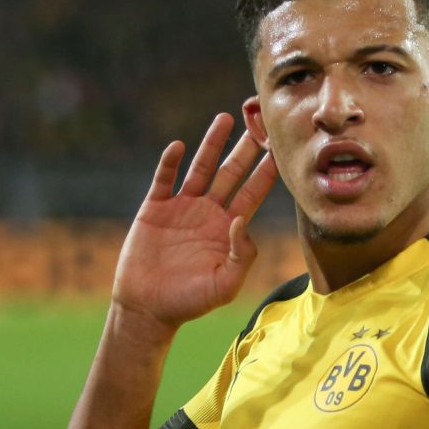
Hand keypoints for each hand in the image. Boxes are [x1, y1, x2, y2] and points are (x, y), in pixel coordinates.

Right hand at [111, 113, 277, 328]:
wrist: (148, 308)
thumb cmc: (190, 302)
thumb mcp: (225, 284)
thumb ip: (241, 254)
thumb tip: (242, 220)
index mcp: (229, 229)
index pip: (253, 193)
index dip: (266, 171)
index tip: (280, 147)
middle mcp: (209, 213)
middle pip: (231, 173)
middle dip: (245, 148)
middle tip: (259, 121)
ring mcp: (181, 208)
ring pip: (200, 168)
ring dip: (212, 144)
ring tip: (225, 119)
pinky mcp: (155, 208)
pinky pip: (164, 179)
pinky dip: (170, 163)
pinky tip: (179, 147)